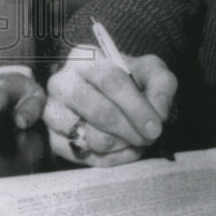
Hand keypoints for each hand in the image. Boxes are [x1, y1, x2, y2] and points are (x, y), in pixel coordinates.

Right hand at [43, 46, 175, 166]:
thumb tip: (158, 114)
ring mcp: (53, 112)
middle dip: (130, 128)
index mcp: (84, 57)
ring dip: (122, 144)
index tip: (156, 126)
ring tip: (138, 140)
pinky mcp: (53, 140)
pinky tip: (126, 149)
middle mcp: (61, 82)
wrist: (111, 94)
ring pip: (90, 137)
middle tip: (150, 137)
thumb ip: (162, 87)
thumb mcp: (152, 72)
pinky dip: (111, 158)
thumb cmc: (131, 79)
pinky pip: (85, 157)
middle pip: (99, 111)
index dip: (136, 107)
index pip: (110, 81)